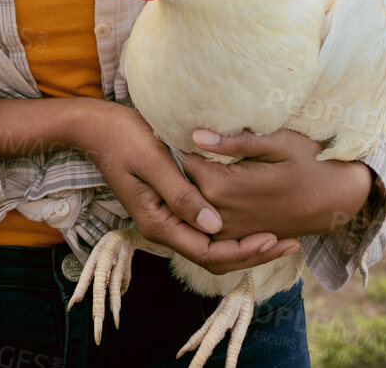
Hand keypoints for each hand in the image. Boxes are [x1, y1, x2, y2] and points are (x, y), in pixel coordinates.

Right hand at [74, 103, 299, 275]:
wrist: (97, 128)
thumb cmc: (124, 138)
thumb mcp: (154, 162)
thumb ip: (182, 194)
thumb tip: (216, 225)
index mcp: (158, 223)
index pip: (208, 252)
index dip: (242, 250)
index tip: (271, 238)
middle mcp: (163, 229)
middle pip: (214, 257)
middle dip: (252, 254)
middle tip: (288, 243)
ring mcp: (167, 220)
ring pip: (212, 247)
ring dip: (245, 245)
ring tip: (279, 237)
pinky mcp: (172, 207)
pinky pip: (206, 231)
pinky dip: (232, 232)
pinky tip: (254, 221)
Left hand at [178, 128, 372, 241]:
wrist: (336, 200)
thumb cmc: (310, 162)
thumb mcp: (277, 143)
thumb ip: (234, 141)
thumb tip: (195, 135)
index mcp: (225, 188)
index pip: (181, 163)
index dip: (170, 143)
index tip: (162, 124)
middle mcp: (220, 214)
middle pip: (179, 187)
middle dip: (170, 165)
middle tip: (159, 139)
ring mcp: (228, 230)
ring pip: (188, 208)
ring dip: (180, 187)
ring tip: (173, 159)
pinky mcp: (236, 236)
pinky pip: (203, 223)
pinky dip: (194, 206)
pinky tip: (194, 185)